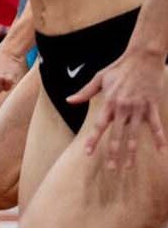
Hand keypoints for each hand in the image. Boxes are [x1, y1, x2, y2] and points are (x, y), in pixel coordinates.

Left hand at [68, 48, 167, 168]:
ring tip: (129, 167)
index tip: (88, 153)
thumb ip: (85, 92)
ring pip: (135, 135)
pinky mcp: (152, 106)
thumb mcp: (99, 78)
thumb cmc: (119, 67)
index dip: (93, 140)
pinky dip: (159, 139)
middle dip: (113, 153)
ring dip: (132, 152)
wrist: (143, 57)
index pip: (99, 126)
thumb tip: (69, 100)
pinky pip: (156, 126)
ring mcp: (139, 108)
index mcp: (109, 102)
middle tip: (111, 169)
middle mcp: (123, 108)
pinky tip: (162, 151)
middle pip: (117, 135)